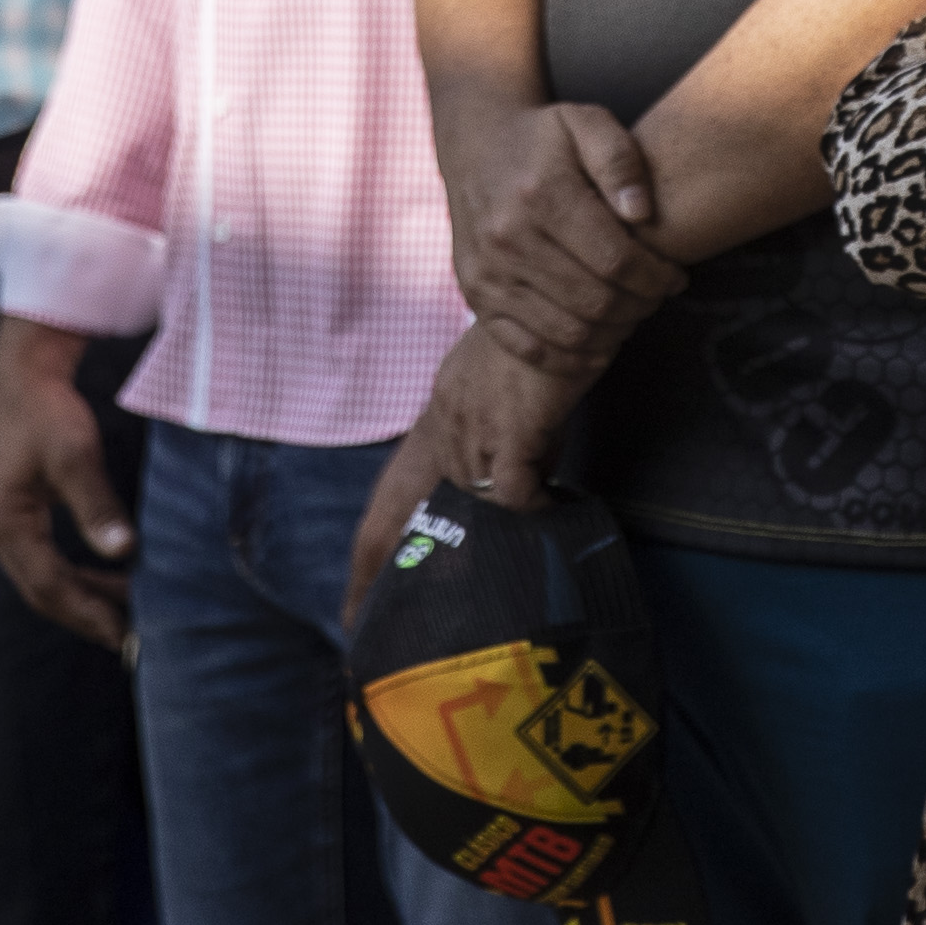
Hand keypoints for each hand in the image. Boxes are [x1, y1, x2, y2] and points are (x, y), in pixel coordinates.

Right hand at [0, 318, 136, 646]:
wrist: (23, 373)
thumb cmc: (47, 409)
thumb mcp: (75, 453)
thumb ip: (97, 504)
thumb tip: (125, 552)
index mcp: (4, 523)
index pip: (48, 586)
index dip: (88, 613)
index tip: (126, 635)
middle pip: (43, 592)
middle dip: (88, 615)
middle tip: (134, 638)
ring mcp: (5, 525)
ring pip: (46, 579)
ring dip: (86, 598)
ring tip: (131, 614)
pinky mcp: (18, 514)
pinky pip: (48, 560)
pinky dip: (80, 575)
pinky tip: (113, 576)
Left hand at [342, 323, 589, 622]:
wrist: (565, 301)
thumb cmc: (547, 333)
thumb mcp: (507, 385)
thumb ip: (499, 431)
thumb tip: (512, 484)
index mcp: (442, 414)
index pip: (393, 491)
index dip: (374, 544)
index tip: (360, 590)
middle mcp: (446, 427)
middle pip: (404, 511)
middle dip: (382, 570)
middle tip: (367, 623)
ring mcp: (474, 433)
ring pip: (462, 511)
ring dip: (466, 553)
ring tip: (461, 600)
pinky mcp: (511, 438)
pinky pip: (515, 497)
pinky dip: (532, 514)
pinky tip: (552, 522)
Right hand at [437, 99, 684, 373]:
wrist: (476, 148)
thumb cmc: (545, 138)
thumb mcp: (586, 123)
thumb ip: (620, 160)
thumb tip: (642, 213)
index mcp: (541, 195)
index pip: (616, 260)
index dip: (657, 278)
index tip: (676, 277)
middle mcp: (507, 239)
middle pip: (595, 301)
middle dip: (641, 307)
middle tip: (657, 297)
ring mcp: (487, 273)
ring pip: (566, 331)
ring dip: (613, 334)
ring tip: (632, 314)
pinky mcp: (476, 296)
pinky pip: (527, 347)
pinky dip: (570, 357)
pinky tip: (598, 343)